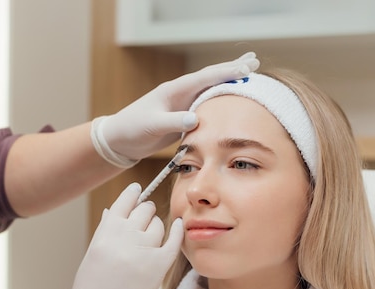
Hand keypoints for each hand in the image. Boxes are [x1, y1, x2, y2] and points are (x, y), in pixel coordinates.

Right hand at [49, 183, 182, 288]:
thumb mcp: (93, 253)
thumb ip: (105, 230)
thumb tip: (112, 210)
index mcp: (105, 232)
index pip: (124, 201)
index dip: (133, 194)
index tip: (138, 190)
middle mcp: (124, 237)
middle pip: (145, 210)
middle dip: (145, 212)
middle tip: (145, 219)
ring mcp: (142, 252)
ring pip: (158, 225)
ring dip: (156, 227)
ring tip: (149, 239)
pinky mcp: (157, 267)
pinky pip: (173, 241)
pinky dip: (178, 231)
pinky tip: (179, 225)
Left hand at [90, 52, 259, 165]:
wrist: (119, 139)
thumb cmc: (132, 130)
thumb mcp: (152, 126)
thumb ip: (173, 122)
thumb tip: (196, 118)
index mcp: (174, 90)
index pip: (205, 78)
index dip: (226, 73)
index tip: (246, 69)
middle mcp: (180, 93)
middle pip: (211, 78)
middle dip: (233, 69)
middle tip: (255, 62)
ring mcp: (182, 104)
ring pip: (211, 89)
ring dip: (229, 82)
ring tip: (248, 74)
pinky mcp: (183, 116)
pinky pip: (207, 104)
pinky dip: (221, 99)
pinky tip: (231, 98)